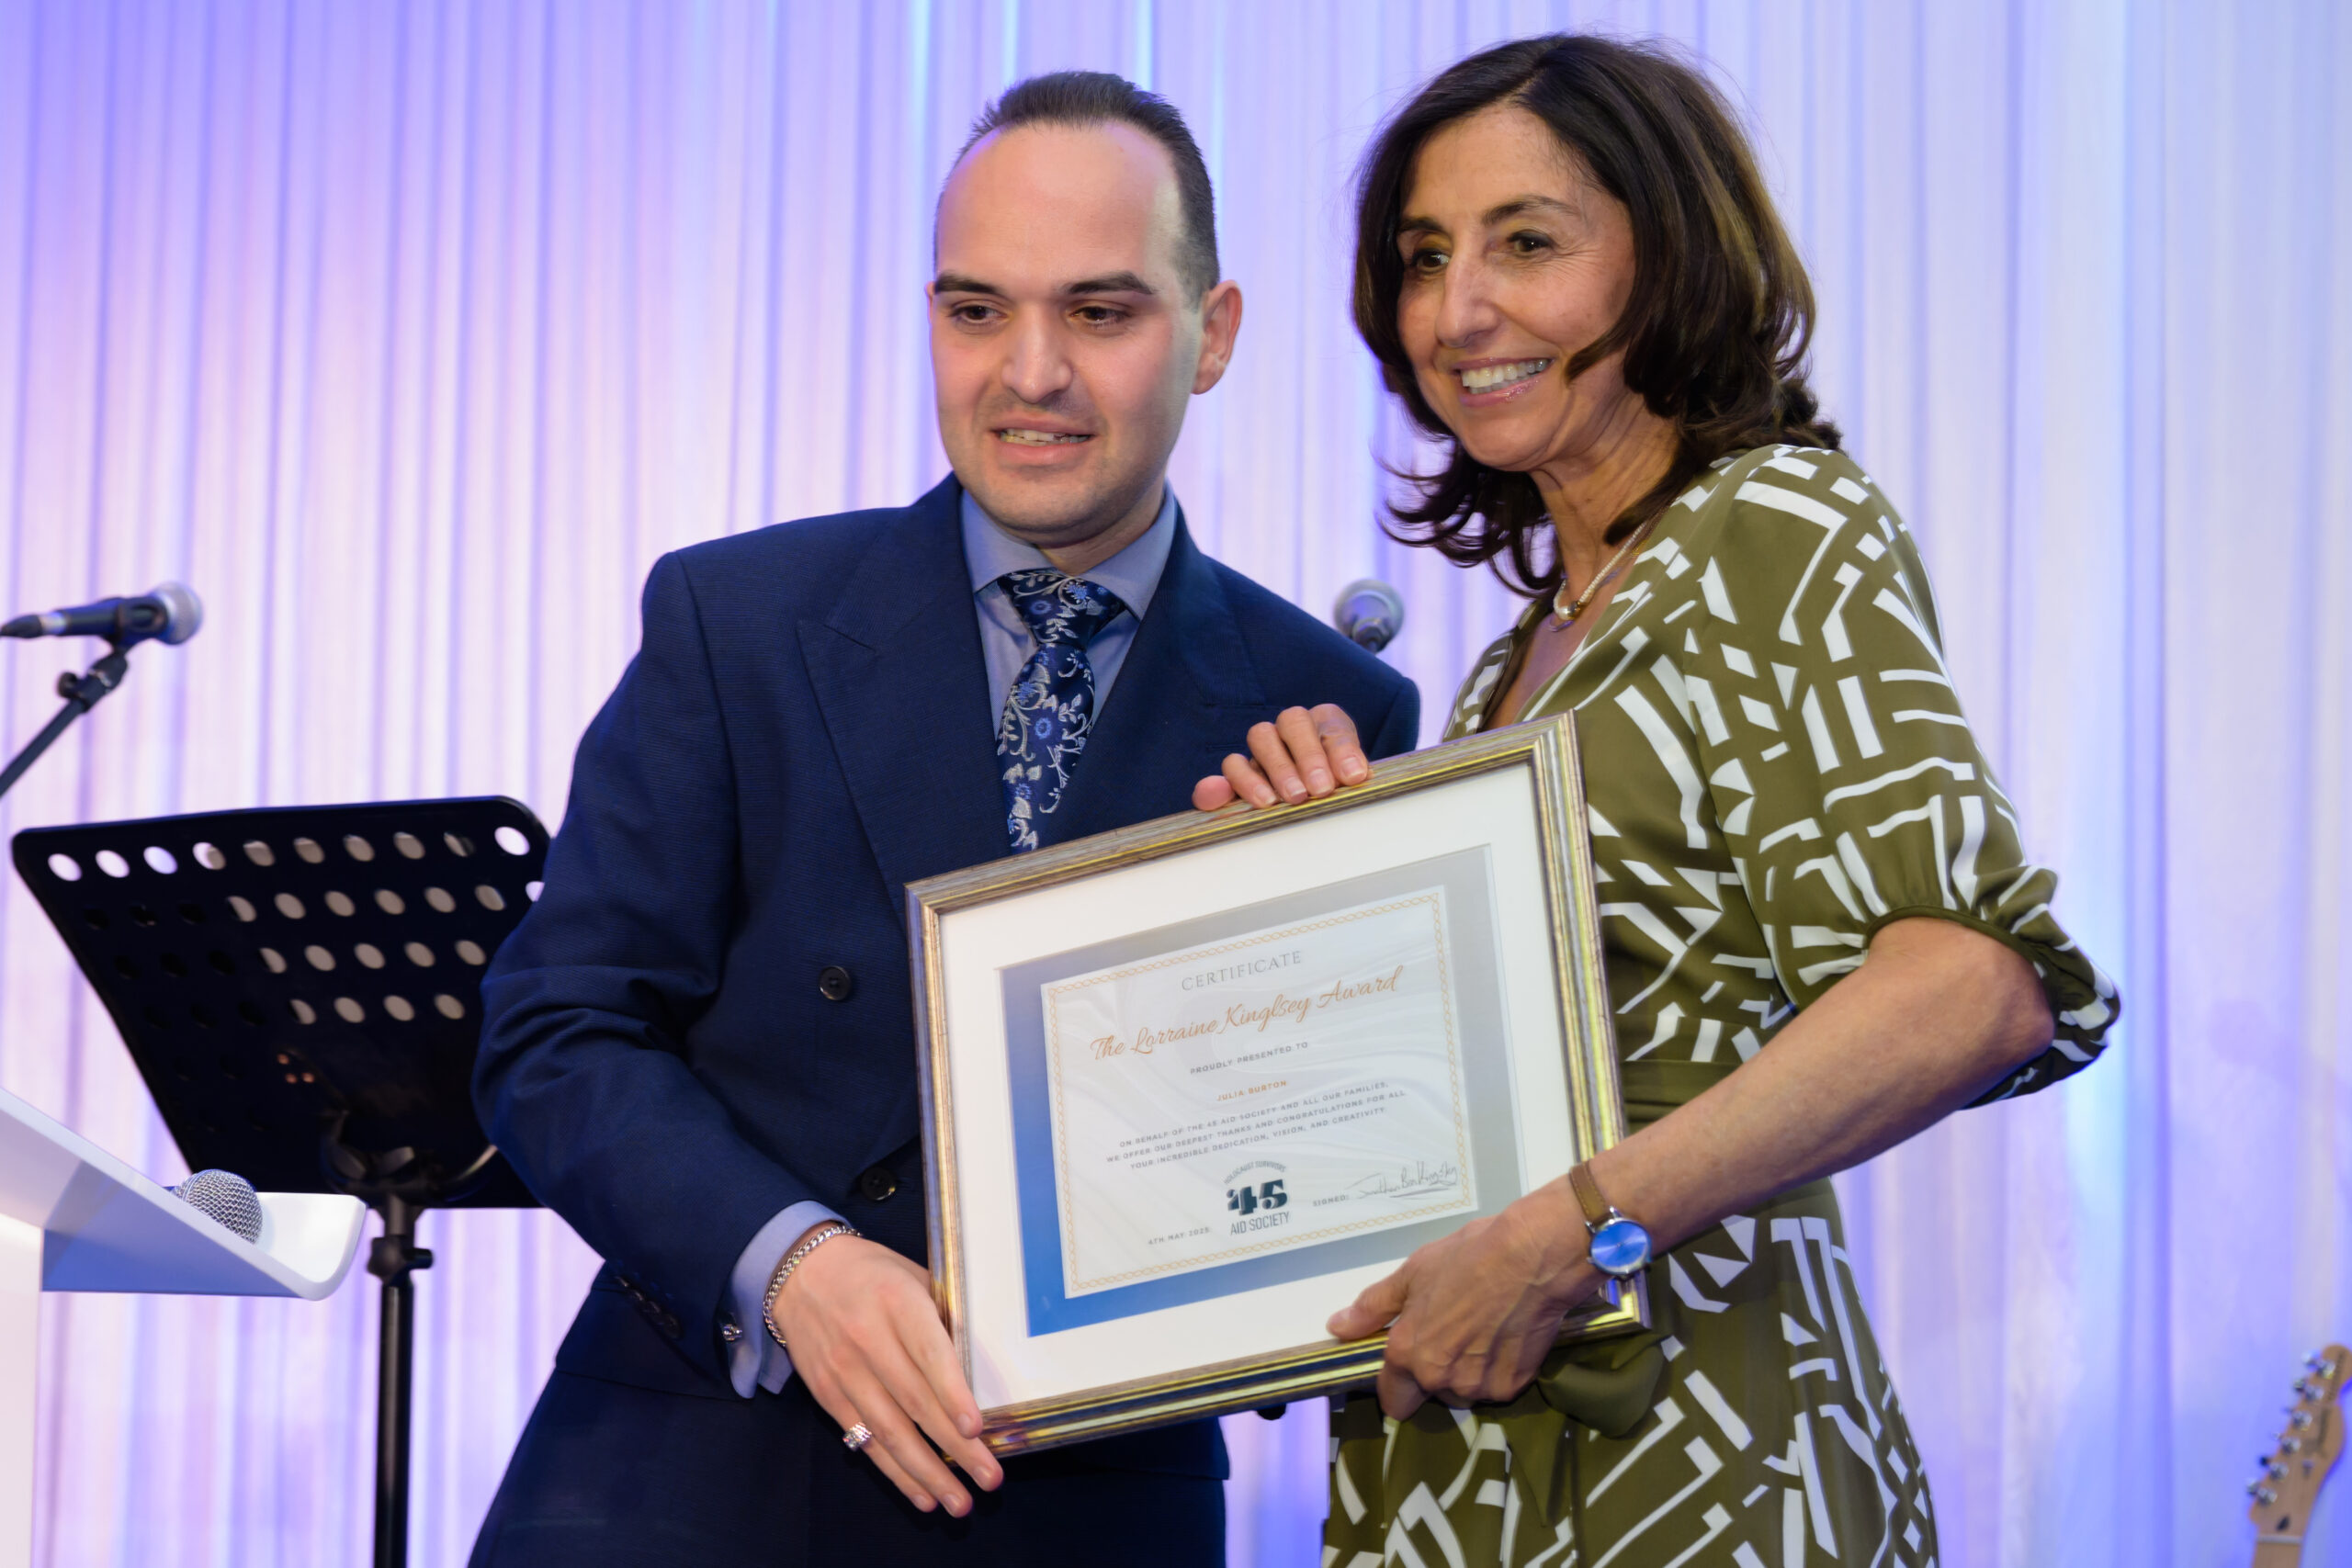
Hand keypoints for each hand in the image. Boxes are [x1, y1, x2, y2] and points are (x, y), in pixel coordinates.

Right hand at [770, 1230, 1002, 1514]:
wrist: (799, 1274)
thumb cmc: (873, 1274)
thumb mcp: (913, 1276)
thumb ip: (945, 1315)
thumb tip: (987, 1363)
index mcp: (897, 1301)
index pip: (928, 1352)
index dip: (952, 1392)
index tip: (976, 1428)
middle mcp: (867, 1338)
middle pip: (915, 1401)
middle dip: (955, 1446)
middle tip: (990, 1479)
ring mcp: (844, 1371)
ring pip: (889, 1431)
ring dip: (927, 1473)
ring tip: (960, 1503)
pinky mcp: (828, 1396)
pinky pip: (865, 1441)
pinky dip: (895, 1472)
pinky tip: (923, 1494)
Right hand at [1191, 704, 1368, 810]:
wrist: (1323, 798)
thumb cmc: (1339, 786)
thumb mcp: (1353, 778)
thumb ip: (1352, 772)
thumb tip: (1354, 775)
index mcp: (1326, 722)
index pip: (1333, 726)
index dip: (1342, 749)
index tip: (1353, 776)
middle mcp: (1292, 728)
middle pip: (1293, 721)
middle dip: (1308, 756)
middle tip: (1320, 789)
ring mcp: (1264, 748)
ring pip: (1260, 737)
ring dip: (1276, 768)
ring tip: (1286, 800)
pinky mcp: (1241, 773)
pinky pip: (1230, 768)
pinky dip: (1229, 781)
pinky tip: (1231, 798)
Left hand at [1325, 1180, 1598, 1419]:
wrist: (1533, 1256)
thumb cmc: (1468, 1257)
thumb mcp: (1413, 1273)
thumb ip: (1373, 1307)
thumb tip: (1337, 1328)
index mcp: (1409, 1355)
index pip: (1393, 1400)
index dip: (1398, 1383)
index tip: (1409, 1363)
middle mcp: (1440, 1379)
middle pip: (1431, 1394)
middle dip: (1437, 1373)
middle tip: (1455, 1333)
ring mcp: (1479, 1387)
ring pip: (1465, 1391)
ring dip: (1469, 1372)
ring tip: (1484, 1330)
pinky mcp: (1514, 1386)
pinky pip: (1496, 1387)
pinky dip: (1498, 1370)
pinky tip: (1506, 1337)